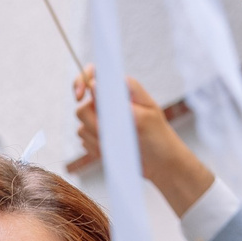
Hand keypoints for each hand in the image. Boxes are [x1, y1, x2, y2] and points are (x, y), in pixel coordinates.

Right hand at [67, 69, 214, 214]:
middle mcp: (110, 103)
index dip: (81, 82)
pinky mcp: (99, 138)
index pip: (94, 75)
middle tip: (111, 134)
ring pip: (82, 127)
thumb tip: (94, 85)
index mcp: (123, 90)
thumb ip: (119, 102)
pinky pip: (85, 142)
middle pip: (83, 108)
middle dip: (93, 124)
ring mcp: (103, 121)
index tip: (79, 97)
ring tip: (120, 145)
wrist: (162, 166)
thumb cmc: (159, 140)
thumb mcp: (145, 119)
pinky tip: (114, 152)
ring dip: (98, 140)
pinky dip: (97, 149)